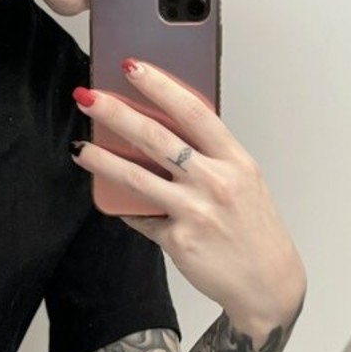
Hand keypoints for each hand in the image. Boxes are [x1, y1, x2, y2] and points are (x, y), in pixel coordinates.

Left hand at [71, 60, 305, 341]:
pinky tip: (110, 197)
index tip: (132, 67)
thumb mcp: (244, 182)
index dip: (160, 85)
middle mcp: (217, 182)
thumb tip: (162, 133)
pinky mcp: (179, 240)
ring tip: (81, 148)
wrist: (269, 284)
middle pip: (157, 138)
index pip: (194, 111)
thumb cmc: (254, 229)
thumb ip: (210, 157)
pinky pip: (141, 218)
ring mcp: (196, 211)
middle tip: (87, 97)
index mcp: (236, 160)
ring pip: (138, 178)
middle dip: (116, 113)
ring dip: (103, 160)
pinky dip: (126, 207)